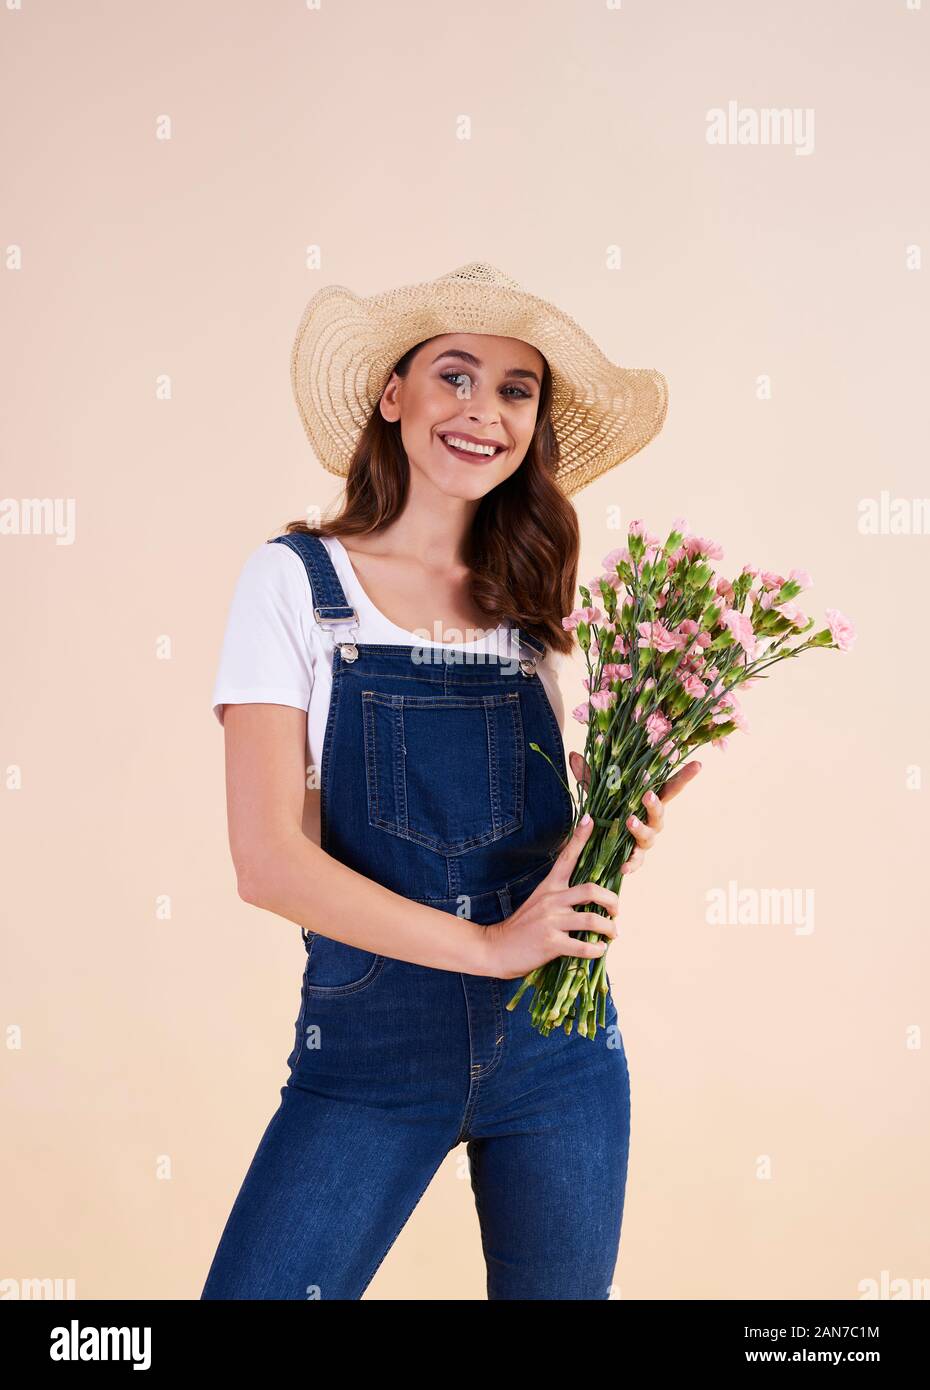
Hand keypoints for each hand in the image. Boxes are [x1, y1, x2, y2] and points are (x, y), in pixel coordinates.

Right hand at [484, 815, 619, 980]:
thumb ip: (560, 898)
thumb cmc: (521, 927)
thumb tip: (588, 899)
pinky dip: (596, 949)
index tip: (590, 820)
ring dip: (609, 929)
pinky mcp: (551, 943)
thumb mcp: (538, 902)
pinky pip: (583, 946)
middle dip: (612, 901)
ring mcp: (551, 922)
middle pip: (591, 890)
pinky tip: (599, 949)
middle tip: (615, 912)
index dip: (580, 838)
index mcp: (549, 887)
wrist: (496, 948)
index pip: (566, 857)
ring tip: (612, 934)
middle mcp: (551, 900)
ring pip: (591, 920)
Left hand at [569, 751, 701, 876]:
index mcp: (649, 800)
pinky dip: (631, 864)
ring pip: (649, 835)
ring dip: (640, 828)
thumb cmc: (607, 808)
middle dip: (655, 803)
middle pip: (660, 812)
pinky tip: (624, 867)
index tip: (698, 765)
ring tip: (629, 821)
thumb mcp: (597, 789)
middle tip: (647, 795)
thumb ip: (588, 773)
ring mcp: (644, 839)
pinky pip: (636, 861)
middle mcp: (652, 820)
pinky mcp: (635, 857)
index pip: (670, 786)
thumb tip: (573, 755)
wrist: (597, 841)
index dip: (685, 776)